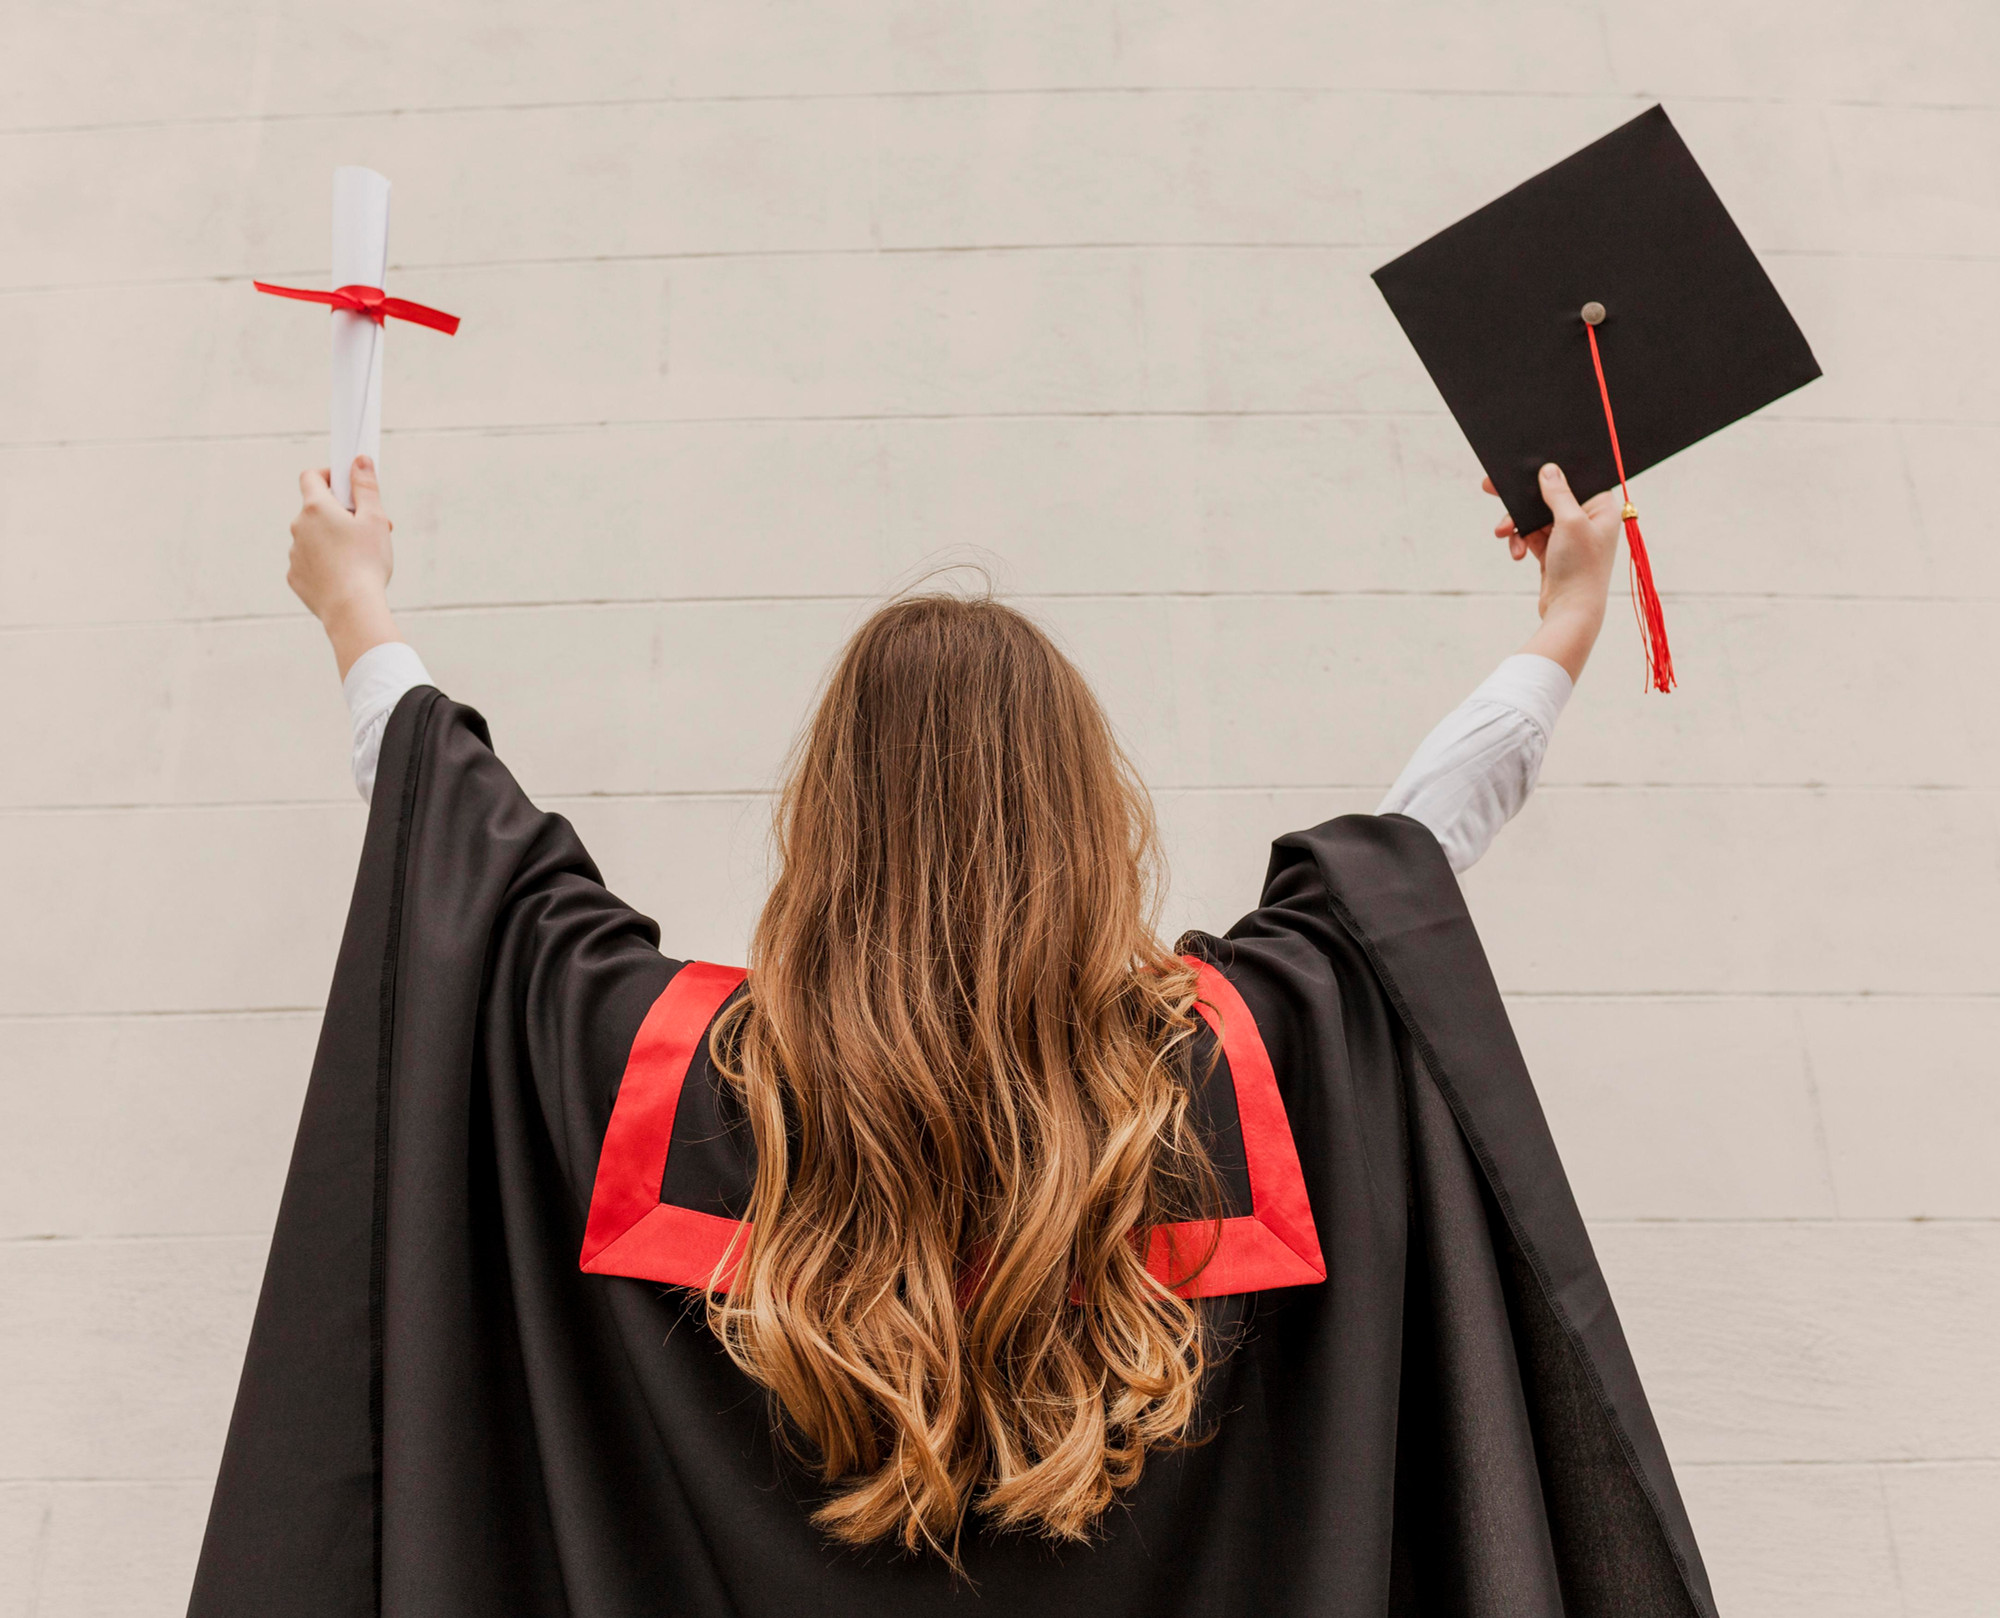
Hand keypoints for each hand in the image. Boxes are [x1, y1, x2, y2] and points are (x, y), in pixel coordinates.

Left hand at [288, 456, 400, 678]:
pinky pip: (310, 562)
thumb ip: (365, 487)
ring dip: (332, 540)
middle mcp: (298, 526)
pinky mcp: (295, 577)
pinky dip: (325, 564)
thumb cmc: (366, 563)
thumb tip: (359, 461)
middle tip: (368, 529)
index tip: (346, 483)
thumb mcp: (374, 519)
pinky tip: (345, 576)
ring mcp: (294, 553)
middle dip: (340, 514)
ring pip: (314, 537)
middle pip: (317, 509)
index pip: (311, 476)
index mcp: (316, 507)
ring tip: (359, 558)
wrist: (352, 610)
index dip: (329, 475)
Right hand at [1483, 463, 1621, 681]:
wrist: (1571, 612)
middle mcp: (1588, 520)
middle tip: (1491, 487)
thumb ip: (1557, 493)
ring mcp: (1570, 537)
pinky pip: (1531, 537)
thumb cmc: (1580, 567)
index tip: (1525, 467)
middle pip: (1549, 497)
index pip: (1574, 480)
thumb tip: (1548, 470)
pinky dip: (1520, 541)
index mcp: (1601, 508)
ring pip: (1535, 518)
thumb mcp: (1569, 522)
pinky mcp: (1554, 552)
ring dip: (1516, 524)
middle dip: (1521, 500)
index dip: (1549, 473)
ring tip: (1501, 532)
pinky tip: (1516, 553)